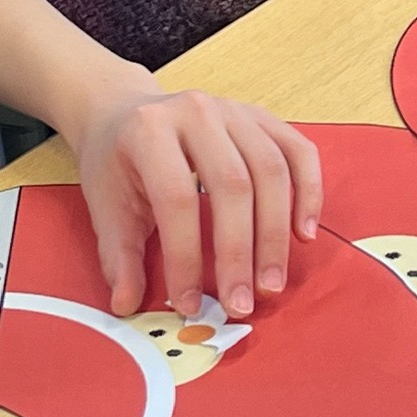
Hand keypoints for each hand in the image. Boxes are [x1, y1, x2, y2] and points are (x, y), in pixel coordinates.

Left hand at [62, 67, 323, 320]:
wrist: (123, 112)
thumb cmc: (116, 163)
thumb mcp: (106, 206)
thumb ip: (118, 257)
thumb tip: (127, 306)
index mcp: (149, 131)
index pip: (177, 199)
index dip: (186, 256)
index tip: (190, 303)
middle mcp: (197, 112)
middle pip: (232, 184)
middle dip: (240, 251)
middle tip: (242, 302)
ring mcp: (234, 110)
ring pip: (271, 171)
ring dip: (276, 233)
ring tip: (271, 283)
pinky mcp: (261, 117)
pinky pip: (299, 151)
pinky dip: (309, 193)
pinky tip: (304, 234)